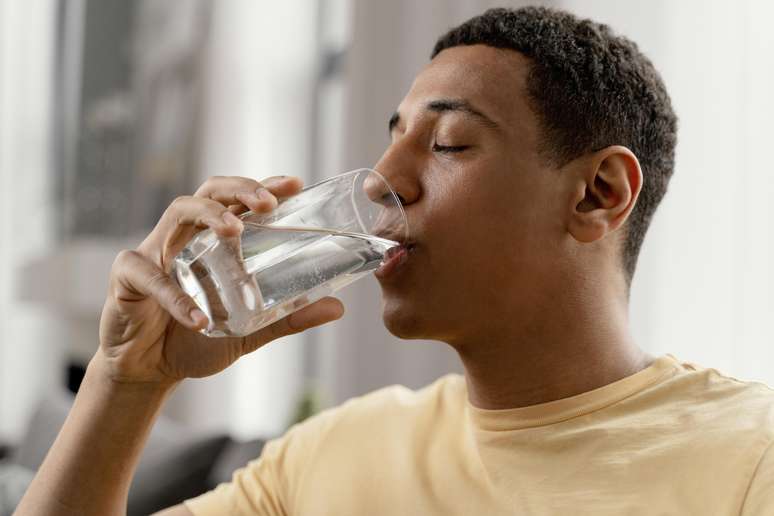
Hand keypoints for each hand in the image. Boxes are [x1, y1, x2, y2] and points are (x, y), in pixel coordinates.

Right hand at [98, 175, 344, 384]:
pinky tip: (199, 318)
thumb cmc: (196, 339)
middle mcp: (185, 236)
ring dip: (208, 215)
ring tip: (234, 231)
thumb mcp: (249, 329)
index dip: (264, 187)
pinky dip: (176, 297)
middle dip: (240, 189)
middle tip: (267, 203)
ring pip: (178, 212)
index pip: (239, 201)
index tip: (295, 184)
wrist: (149, 371)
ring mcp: (154, 251)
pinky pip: (149, 276)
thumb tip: (337, 308)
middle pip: (210, 192)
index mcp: (213, 241)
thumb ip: (287, 316)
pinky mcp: (127, 277)